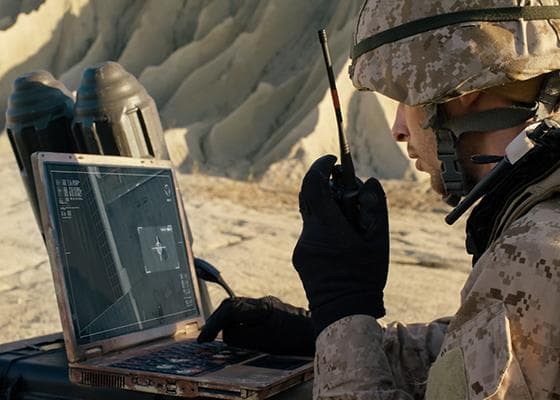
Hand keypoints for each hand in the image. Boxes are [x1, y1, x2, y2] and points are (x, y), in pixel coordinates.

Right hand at [197, 296, 314, 356]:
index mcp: (262, 307)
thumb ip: (243, 335)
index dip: (214, 324)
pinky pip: (246, 316)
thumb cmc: (296, 339)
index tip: (204, 339)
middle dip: (216, 321)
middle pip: (231, 306)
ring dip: (224, 322)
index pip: (230, 310)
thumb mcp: (266, 342)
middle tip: (205, 338)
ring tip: (214, 337)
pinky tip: (233, 336)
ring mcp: (267, 307)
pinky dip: (235, 325)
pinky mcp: (270, 314)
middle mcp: (263, 303)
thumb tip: (226, 333)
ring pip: (238, 310)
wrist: (320, 333)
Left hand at [292, 155, 388, 334]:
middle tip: (345, 189)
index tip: (332, 160)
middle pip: (310, 198)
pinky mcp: (299, 257)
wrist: (343, 311)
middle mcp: (309, 234)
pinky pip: (310, 232)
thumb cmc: (365, 276)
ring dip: (327, 210)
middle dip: (325, 186)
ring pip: (311, 216)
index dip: (320, 167)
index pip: (313, 185)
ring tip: (350, 224)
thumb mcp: (379, 241)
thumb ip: (375, 206)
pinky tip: (340, 243)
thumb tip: (367, 180)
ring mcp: (301, 246)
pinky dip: (324, 227)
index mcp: (328, 227)